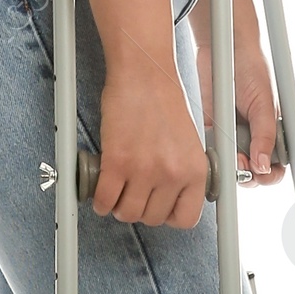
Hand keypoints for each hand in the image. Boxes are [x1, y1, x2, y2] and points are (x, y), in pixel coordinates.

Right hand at [94, 72, 211, 228]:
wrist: (144, 74)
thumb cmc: (164, 101)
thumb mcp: (188, 143)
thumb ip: (182, 172)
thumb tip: (170, 198)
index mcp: (195, 171)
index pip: (186, 219)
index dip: (167, 216)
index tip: (158, 208)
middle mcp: (173, 174)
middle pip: (151, 218)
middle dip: (138, 209)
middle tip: (131, 194)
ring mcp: (145, 169)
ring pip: (126, 213)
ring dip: (117, 207)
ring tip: (116, 191)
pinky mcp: (118, 161)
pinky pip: (105, 199)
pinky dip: (99, 200)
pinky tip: (100, 190)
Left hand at [196, 27, 285, 189]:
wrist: (226, 48)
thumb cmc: (252, 69)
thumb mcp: (262, 103)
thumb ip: (264, 134)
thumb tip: (264, 164)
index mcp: (273, 131)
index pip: (275, 164)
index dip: (268, 174)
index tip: (259, 173)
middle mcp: (253, 135)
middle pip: (252, 169)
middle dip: (246, 173)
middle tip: (240, 164)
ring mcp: (233, 133)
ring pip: (231, 163)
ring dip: (228, 164)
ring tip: (227, 152)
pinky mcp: (213, 127)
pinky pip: (212, 148)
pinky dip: (212, 153)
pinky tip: (213, 147)